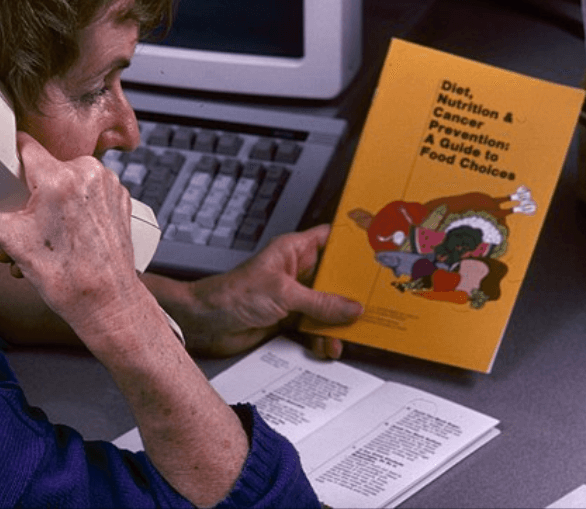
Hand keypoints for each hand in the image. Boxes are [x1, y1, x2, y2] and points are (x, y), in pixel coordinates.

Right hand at [0, 132, 146, 337]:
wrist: (107, 303)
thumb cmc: (67, 278)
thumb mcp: (13, 241)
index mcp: (60, 178)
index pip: (24, 145)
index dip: (8, 158)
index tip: (3, 172)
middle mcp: (89, 173)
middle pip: (45, 165)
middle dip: (29, 190)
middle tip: (24, 219)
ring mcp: (109, 183)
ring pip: (68, 176)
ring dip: (53, 197)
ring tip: (47, 231)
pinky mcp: (121, 195)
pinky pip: (89, 187)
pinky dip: (77, 203)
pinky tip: (71, 229)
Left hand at [177, 224, 361, 358]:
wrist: (206, 323)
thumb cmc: (233, 294)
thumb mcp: (284, 294)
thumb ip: (321, 302)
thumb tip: (353, 308)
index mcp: (294, 251)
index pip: (330, 239)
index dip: (353, 242)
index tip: (378, 249)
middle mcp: (297, 272)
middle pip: (335, 278)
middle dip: (354, 290)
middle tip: (379, 299)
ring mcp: (294, 297)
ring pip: (328, 307)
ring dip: (340, 321)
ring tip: (352, 333)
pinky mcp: (288, 320)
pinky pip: (315, 328)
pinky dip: (323, 338)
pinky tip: (328, 346)